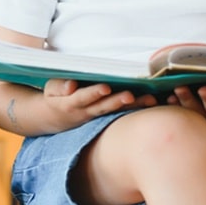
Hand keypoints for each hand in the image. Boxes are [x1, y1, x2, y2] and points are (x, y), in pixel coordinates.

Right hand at [41, 79, 157, 131]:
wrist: (56, 118)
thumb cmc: (56, 98)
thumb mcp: (50, 91)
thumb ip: (59, 87)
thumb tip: (71, 86)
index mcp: (72, 104)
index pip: (83, 98)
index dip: (94, 93)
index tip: (105, 88)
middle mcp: (88, 112)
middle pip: (105, 107)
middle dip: (118, 102)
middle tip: (130, 95)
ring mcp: (99, 116)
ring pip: (118, 111)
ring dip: (134, 106)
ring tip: (150, 100)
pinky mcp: (108, 117)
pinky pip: (124, 113)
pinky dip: (138, 109)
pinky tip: (154, 102)